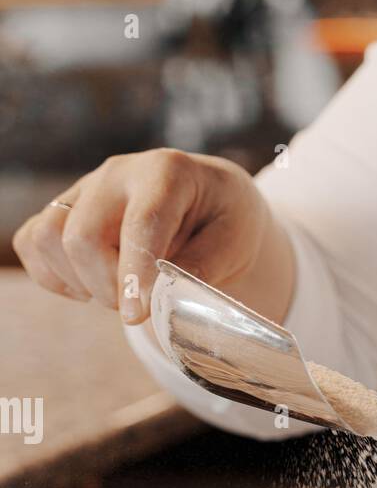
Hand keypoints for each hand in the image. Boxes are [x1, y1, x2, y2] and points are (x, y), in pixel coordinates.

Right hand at [12, 148, 294, 324]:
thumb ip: (202, 266)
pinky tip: (89, 284)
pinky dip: (53, 275)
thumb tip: (162, 295)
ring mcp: (85, 188)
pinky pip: (32, 241)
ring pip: (49, 237)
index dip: (133, 274)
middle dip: (107, 286)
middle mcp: (118, 173)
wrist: (208, 204)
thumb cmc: (224, 222)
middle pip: (83, 236)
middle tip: (139, 306)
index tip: (135, 315)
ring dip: (79, 281)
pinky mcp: (63, 208)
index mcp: (167, 172)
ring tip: (116, 292)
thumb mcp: (234, 242)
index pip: (140, 224)